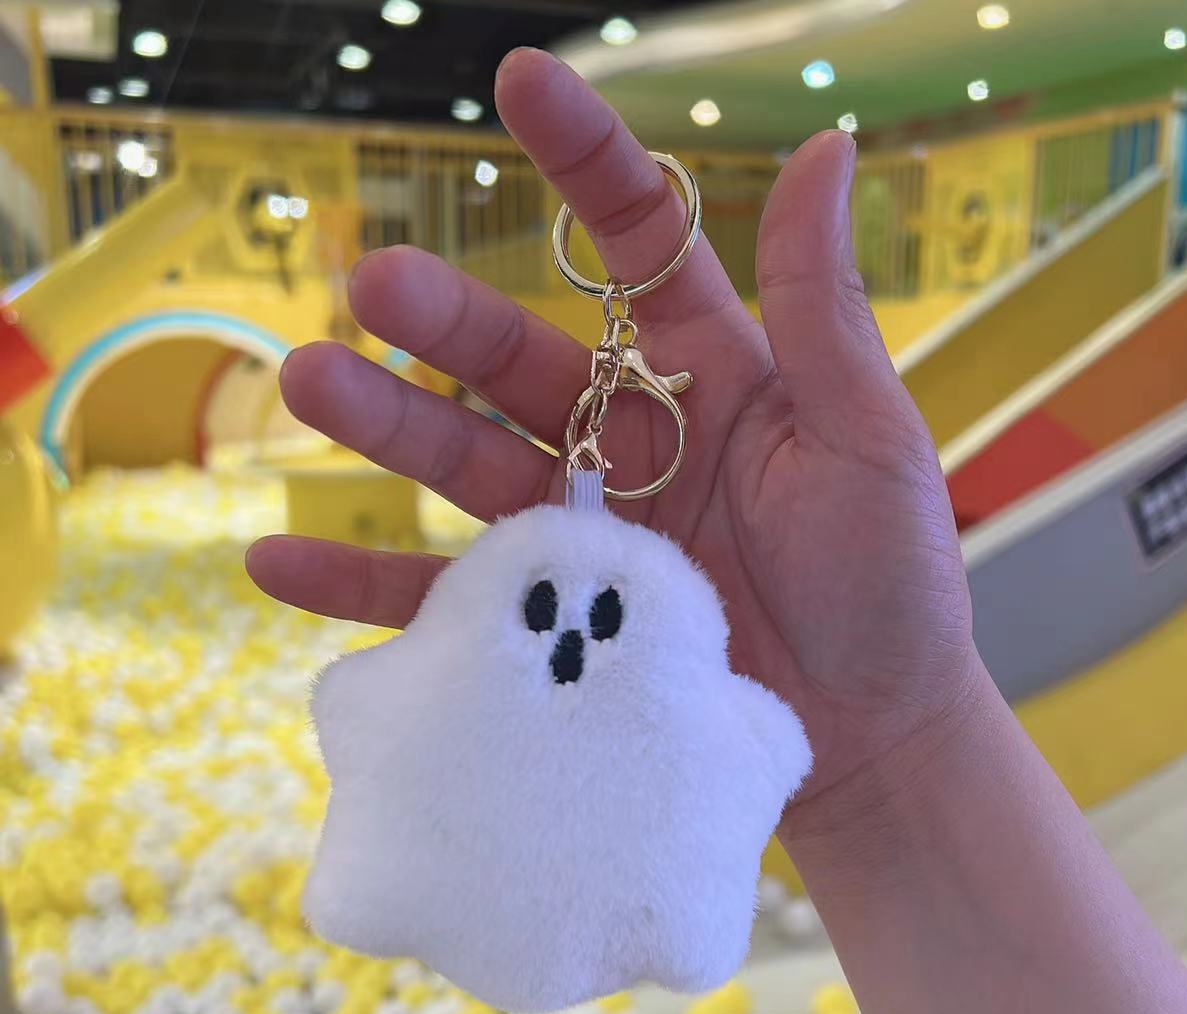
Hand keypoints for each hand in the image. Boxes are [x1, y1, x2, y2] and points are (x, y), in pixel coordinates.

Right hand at [246, 47, 977, 860]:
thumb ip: (822, 308)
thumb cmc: (889, 585)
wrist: (871, 738)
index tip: (521, 80)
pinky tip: (276, 562)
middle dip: (445, 322)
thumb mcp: (866, 439)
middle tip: (372, 288)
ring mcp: (580, 538)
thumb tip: (825, 145)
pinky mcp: (550, 631)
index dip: (584, 163)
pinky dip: (359, 584)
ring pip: (464, 467)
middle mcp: (627, 443)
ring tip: (307, 385)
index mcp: (707, 377)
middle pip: (517, 362)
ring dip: (386, 430)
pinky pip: (441, 601)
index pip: (637, 247)